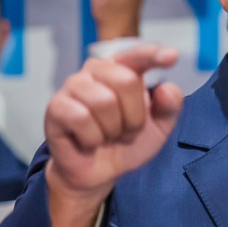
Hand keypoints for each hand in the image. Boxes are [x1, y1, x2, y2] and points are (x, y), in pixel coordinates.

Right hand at [44, 46, 182, 226]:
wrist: (98, 172)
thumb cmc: (126, 142)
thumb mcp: (158, 128)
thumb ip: (169, 108)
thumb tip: (168, 88)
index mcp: (122, 68)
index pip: (138, 55)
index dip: (153, 54)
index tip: (172, 56)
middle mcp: (96, 70)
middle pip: (125, 80)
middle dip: (133, 116)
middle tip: (125, 131)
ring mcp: (73, 85)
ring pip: (103, 101)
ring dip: (112, 129)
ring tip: (107, 136)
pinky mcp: (56, 106)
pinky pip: (81, 118)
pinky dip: (92, 138)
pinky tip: (88, 142)